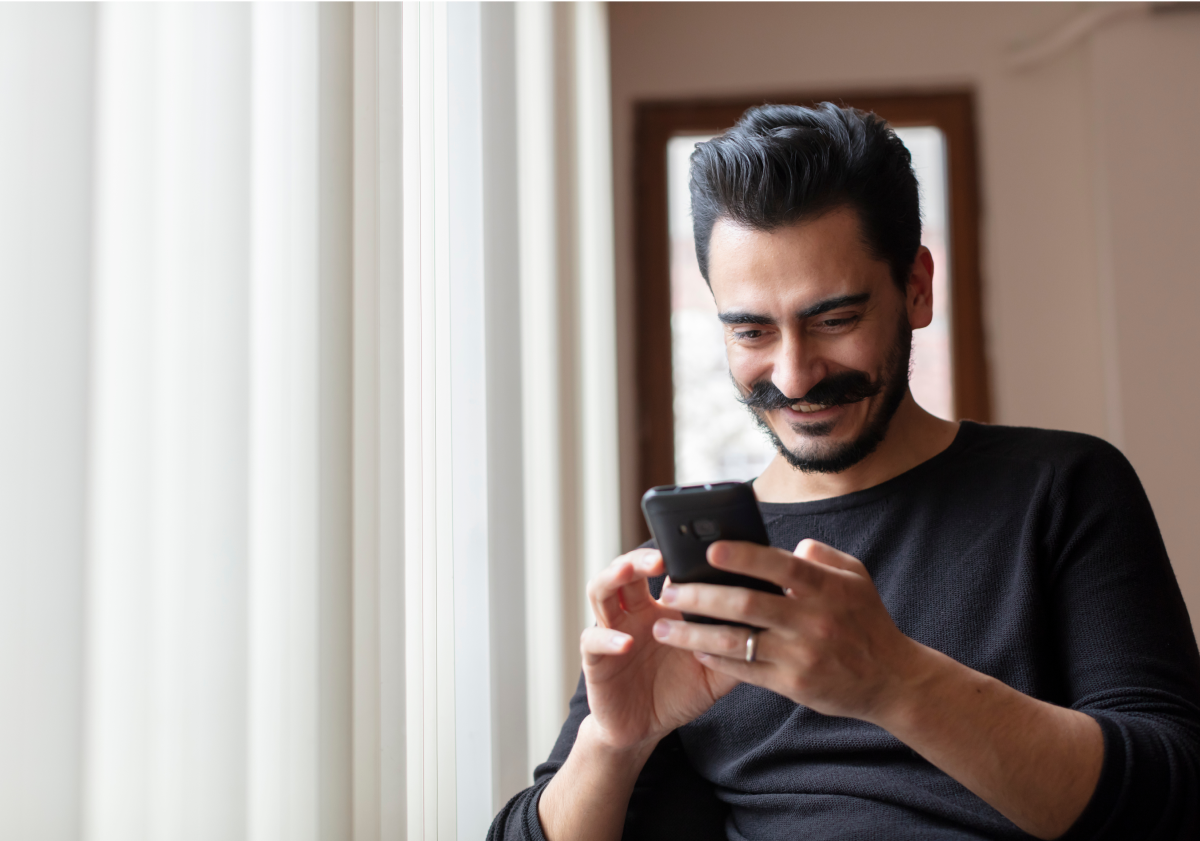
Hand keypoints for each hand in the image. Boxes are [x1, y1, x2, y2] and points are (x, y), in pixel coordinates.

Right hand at [580, 548, 740, 752]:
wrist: (645, 729)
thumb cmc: (679, 693)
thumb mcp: (715, 671)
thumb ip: (735, 648)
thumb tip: (768, 627)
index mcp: (663, 608)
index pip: (665, 570)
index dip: (676, 555)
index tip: (697, 547)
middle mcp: (634, 612)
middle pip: (629, 569)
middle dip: (642, 557)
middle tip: (661, 555)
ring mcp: (612, 630)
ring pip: (601, 590)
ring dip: (614, 577)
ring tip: (630, 572)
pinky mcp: (596, 659)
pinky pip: (593, 640)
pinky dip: (607, 638)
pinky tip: (624, 642)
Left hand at [652, 538, 919, 723]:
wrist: (893, 679)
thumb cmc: (867, 621)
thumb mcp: (855, 578)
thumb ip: (821, 556)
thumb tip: (789, 545)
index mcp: (825, 588)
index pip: (779, 566)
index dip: (744, 556)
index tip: (709, 550)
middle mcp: (812, 621)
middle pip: (746, 604)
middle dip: (701, 596)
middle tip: (669, 590)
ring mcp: (801, 655)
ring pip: (736, 642)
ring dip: (694, 634)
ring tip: (663, 628)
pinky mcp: (793, 685)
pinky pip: (745, 671)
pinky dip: (715, 660)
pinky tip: (693, 651)